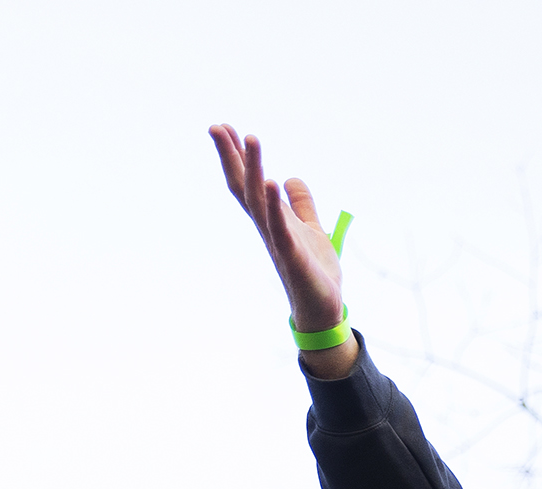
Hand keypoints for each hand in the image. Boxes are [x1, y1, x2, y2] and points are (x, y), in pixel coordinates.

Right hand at [210, 124, 357, 376]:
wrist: (323, 309)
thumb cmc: (315, 272)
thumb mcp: (312, 230)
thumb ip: (302, 206)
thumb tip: (291, 178)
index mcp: (272, 219)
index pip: (249, 182)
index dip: (237, 156)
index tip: (223, 128)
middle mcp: (269, 227)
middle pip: (245, 186)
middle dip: (232, 156)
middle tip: (217, 126)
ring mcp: (278, 241)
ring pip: (260, 201)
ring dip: (255, 169)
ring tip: (251, 138)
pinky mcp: (294, 256)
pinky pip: (281, 227)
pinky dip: (276, 205)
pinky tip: (275, 182)